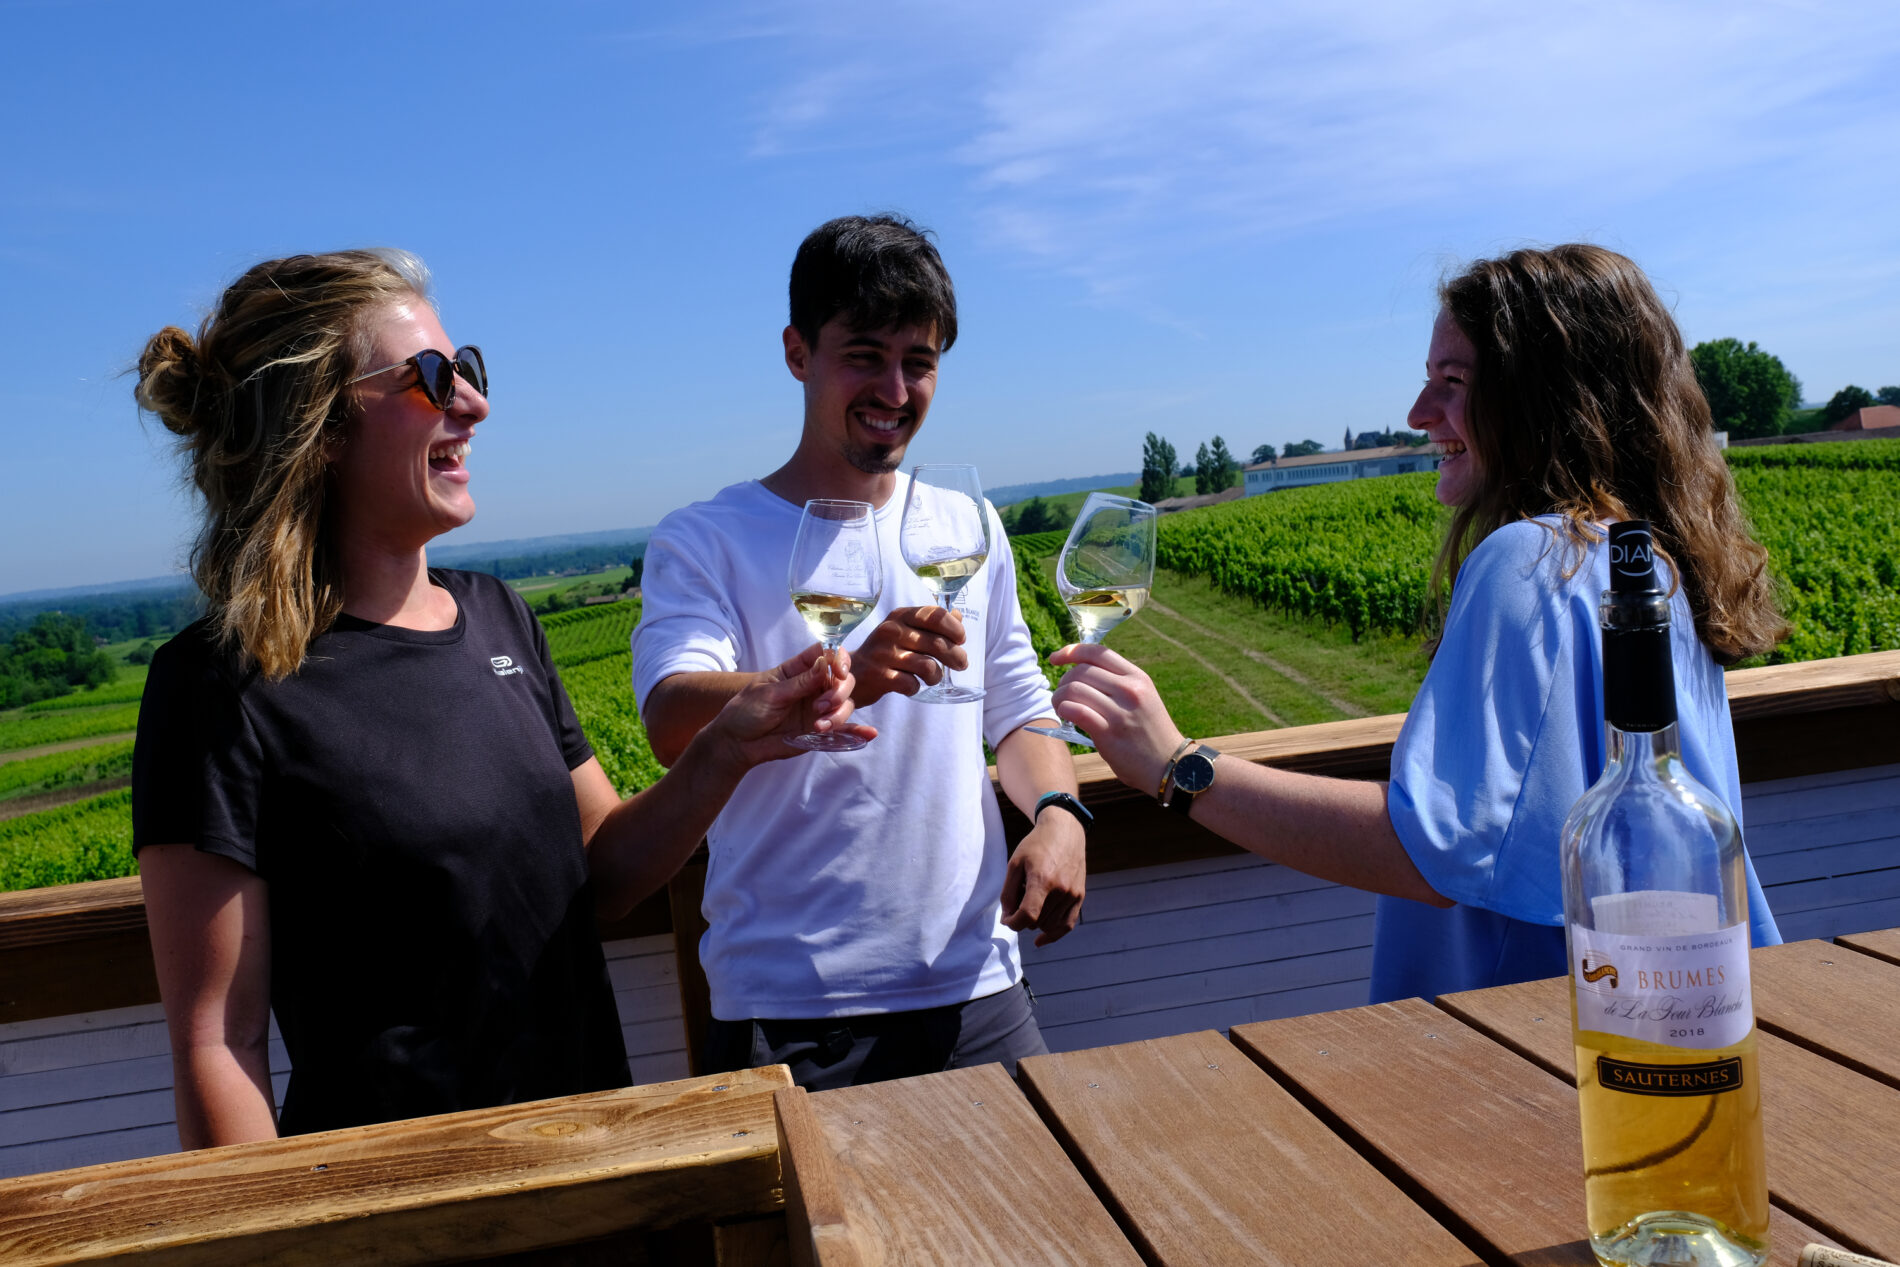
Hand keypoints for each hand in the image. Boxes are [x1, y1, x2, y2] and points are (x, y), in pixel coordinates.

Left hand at [706, 643, 873, 767]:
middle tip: (821, 706)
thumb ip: (800, 682)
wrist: (737, 743)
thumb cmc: (746, 711)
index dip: (838, 658)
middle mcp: (812, 686)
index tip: (838, 672)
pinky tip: (869, 734)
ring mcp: (818, 708)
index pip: (826, 654)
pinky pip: (843, 729)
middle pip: (842, 679)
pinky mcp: (820, 730)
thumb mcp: (770, 693)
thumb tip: (826, 662)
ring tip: (818, 727)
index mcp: (798, 669)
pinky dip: (857, 731)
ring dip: (839, 714)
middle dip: (838, 692)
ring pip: (845, 704)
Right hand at [850, 605, 968, 706]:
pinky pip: (912, 684)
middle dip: (955, 656)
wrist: (851, 673)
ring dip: (936, 675)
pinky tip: (912, 685)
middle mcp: (891, 631)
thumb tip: (957, 615)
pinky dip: (916, 687)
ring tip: (933, 677)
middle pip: (936, 643)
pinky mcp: (879, 676)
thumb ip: (931, 622)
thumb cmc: (885, 651)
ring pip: (928, 666)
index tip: (961, 639)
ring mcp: (884, 654)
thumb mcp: (905, 630)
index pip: (934, 615)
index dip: (954, 628)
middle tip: (961, 664)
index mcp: (900, 615)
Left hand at [1001, 807, 1086, 946]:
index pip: (1028, 916)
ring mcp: (1073, 894)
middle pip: (1037, 922)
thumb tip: (1007, 919)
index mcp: (1043, 880)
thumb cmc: (1036, 845)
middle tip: (1018, 901)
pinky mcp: (1080, 896)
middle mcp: (1061, 890)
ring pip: (1049, 925)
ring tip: (1032, 900)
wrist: (1065, 831)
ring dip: (1036, 922)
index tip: (1007, 918)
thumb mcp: (1015, 863)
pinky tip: (1041, 940)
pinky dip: (1053, 934)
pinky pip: (1067, 925)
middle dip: (1022, 918)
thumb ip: (1008, 893)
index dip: (1013, 922)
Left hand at [1048, 642, 1184, 799]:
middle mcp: (1130, 690)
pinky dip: (1064, 710)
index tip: (1056, 658)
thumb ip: (1118, 684)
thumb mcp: (1143, 697)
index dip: (1071, 651)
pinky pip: (1075, 711)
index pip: (1098, 652)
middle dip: (1063, 681)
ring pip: (1073, 689)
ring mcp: (1120, 711)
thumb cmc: (1151, 732)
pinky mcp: (1109, 732)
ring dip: (1059, 698)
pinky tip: (1065, 716)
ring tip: (1062, 708)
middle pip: (1081, 671)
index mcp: (1137, 677)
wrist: (1171, 765)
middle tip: (1062, 696)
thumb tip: (1081, 673)